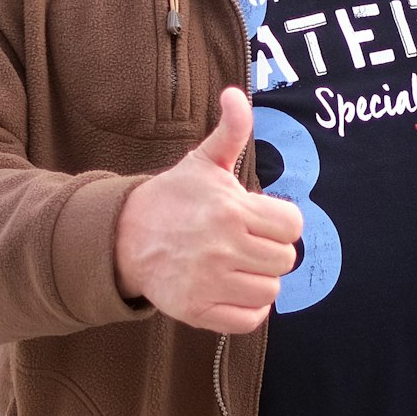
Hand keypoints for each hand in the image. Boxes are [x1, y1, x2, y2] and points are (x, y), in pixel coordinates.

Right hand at [114, 88, 302, 333]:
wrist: (124, 236)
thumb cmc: (174, 198)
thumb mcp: (203, 161)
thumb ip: (231, 130)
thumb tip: (236, 94)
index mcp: (231, 210)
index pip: (293, 226)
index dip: (282, 223)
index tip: (263, 220)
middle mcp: (223, 248)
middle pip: (285, 260)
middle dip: (271, 251)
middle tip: (250, 244)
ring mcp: (209, 282)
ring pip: (270, 292)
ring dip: (260, 280)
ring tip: (240, 266)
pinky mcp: (196, 311)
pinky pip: (248, 321)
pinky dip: (248, 310)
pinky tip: (234, 289)